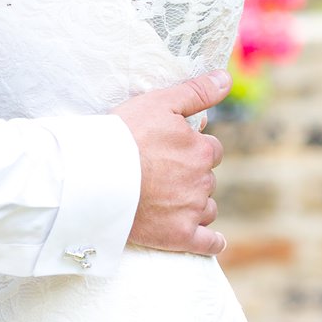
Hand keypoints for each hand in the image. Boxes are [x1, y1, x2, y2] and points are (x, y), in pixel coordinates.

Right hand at [113, 70, 229, 256]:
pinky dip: (210, 240)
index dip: (192, 148)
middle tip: (161, 172)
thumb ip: (196, 91)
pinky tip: (206, 238)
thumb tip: (226, 78)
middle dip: (191, 175)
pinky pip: (208, 243)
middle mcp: (203, 181)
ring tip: (165, 200)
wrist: (95, 175)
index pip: (211, 149)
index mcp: (201, 150)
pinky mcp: (180, 236)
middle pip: (207, 178)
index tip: (171, 150)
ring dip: (194, 204)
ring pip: (206, 207)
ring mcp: (193, 210)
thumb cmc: (122, 135)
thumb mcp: (157, 102)